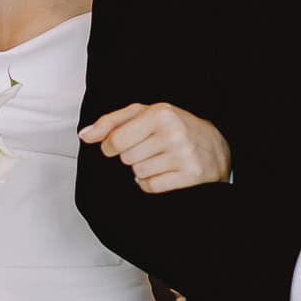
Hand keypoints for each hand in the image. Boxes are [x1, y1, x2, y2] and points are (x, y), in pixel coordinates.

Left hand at [79, 102, 231, 192]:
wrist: (215, 146)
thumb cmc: (174, 127)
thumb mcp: (144, 115)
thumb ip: (111, 122)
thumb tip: (85, 135)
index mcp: (160, 113)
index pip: (115, 140)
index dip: (111, 146)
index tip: (118, 145)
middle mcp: (173, 133)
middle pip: (126, 158)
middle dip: (132, 156)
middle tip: (150, 149)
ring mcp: (183, 155)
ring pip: (137, 173)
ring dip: (142, 170)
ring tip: (159, 160)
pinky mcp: (190, 175)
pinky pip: (151, 186)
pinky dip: (151, 183)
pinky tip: (164, 172)